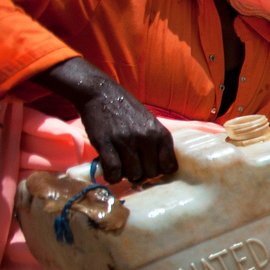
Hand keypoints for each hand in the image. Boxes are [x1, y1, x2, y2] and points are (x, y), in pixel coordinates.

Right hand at [29, 57, 176, 182]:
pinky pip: (113, 171)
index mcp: (160, 133)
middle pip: (151, 173)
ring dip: (127, 175)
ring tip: (121, 165)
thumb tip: (160, 169)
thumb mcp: (150, 123)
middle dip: (142, 173)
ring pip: (133, 174)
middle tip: (133, 166)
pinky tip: (111, 172)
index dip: (160, 171)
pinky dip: (112, 177)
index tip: (150, 167)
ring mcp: (126, 141)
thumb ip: (156, 143)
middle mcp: (146, 138)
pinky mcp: (105, 143)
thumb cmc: (127, 110)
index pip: (169, 166)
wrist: (100, 93)